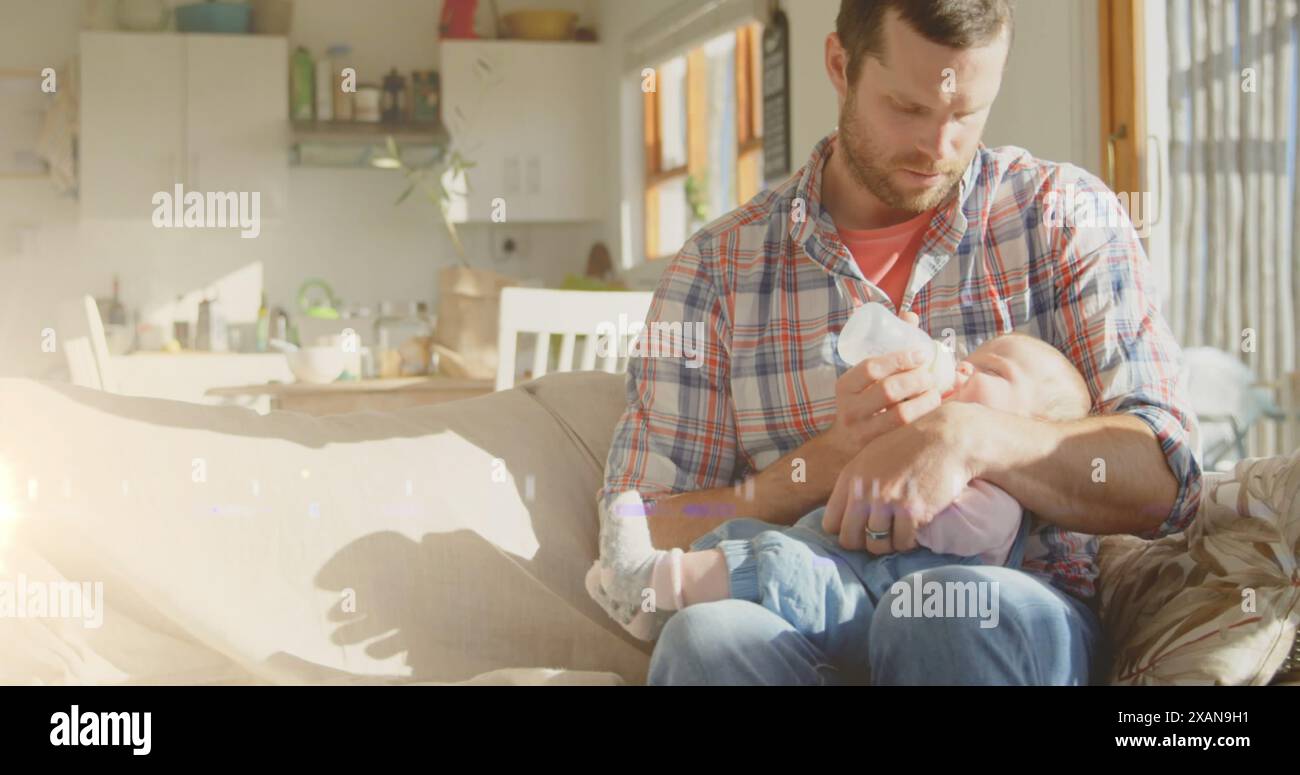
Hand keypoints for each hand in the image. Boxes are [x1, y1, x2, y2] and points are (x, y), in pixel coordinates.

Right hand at [823, 310, 940, 461]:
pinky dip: (925, 420)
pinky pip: (907, 434)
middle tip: (931, 375)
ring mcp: (863, 432)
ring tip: (936, 392)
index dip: (899, 359)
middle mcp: (850, 409)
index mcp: (844, 386)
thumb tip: (909, 316)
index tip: (921, 353)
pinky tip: (935, 411)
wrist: (842, 446)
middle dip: (916, 379)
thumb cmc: (861, 401)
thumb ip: (885, 348)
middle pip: (888, 390)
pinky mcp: (878, 450)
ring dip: (924, 401)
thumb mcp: (862, 378)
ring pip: (900, 415)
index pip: (871, 368)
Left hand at [823, 400, 980, 553]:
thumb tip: (844, 513)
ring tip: (897, 532)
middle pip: (849, 540)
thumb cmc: (910, 445)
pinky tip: (913, 529)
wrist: (946, 438)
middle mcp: (864, 491)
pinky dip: (908, 542)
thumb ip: (855, 483)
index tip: (858, 529)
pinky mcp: (912, 512)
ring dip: (887, 544)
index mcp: (850, 477)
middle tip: (878, 536)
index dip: (844, 530)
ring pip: (876, 545)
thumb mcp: (871, 455)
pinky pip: (903, 543)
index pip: (830, 523)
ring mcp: (888, 502)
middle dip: (863, 543)